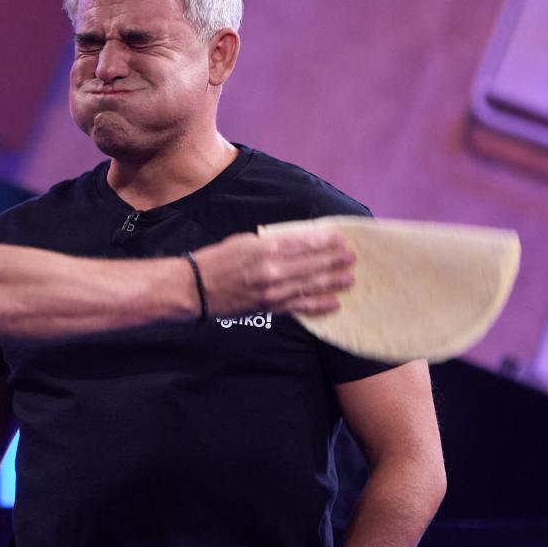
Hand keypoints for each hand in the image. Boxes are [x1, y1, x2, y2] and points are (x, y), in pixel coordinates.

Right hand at [191, 232, 353, 317]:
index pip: (304, 243)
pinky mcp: (269, 307)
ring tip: (350, 278)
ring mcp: (272, 292)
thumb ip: (271, 242)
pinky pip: (299, 307)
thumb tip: (296, 243)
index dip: (325, 241)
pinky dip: (318, 305)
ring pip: (310, 286)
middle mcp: (273, 271)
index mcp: (265, 249)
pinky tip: (334, 303)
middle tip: (352, 258)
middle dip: (335, 260)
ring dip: (332, 282)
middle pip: (312, 265)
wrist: (195, 289)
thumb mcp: (244, 241)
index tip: (341, 238)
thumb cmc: (217, 260)